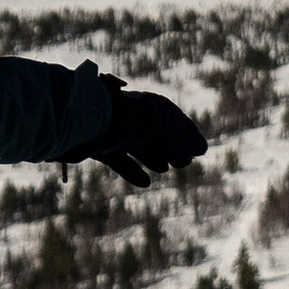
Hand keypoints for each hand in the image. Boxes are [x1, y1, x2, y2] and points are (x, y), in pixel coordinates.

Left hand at [88, 86, 207, 185]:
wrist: (86, 120)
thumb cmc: (129, 120)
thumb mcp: (163, 127)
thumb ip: (183, 138)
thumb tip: (202, 148)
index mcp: (149, 105)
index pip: (173, 120)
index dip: (186, 135)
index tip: (197, 150)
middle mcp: (133, 116)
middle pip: (156, 134)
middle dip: (171, 148)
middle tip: (184, 163)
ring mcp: (115, 132)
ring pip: (138, 146)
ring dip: (153, 157)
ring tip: (165, 169)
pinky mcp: (99, 147)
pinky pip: (119, 160)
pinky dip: (132, 171)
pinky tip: (144, 182)